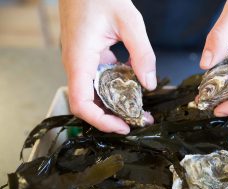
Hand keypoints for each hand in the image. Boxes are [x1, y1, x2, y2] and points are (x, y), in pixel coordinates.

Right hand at [59, 0, 155, 133]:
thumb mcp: (130, 22)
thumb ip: (142, 54)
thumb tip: (149, 82)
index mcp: (80, 58)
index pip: (81, 103)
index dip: (100, 120)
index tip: (121, 126)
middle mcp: (76, 64)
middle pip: (89, 103)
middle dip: (113, 116)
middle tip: (137, 120)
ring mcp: (81, 61)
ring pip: (95, 92)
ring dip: (115, 102)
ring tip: (138, 108)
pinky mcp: (88, 56)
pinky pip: (99, 79)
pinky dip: (115, 86)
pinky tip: (133, 84)